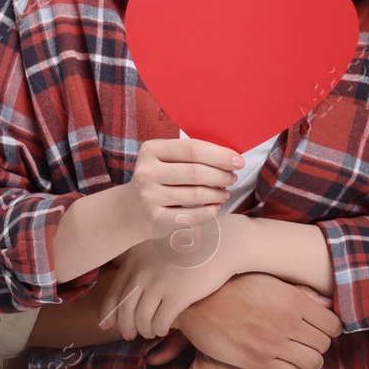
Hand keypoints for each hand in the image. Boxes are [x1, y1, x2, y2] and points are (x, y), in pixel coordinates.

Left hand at [97, 234, 231, 340]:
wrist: (221, 244)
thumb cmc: (192, 247)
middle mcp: (142, 270)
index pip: (114, 290)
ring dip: (143, 330)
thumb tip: (129, 289)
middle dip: (125, 326)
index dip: (108, 311)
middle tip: (128, 335)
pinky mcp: (177, 295)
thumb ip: (142, 265)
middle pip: (125, 308)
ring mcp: (159, 283)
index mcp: (135, 258)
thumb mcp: (158, 248)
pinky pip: (160, 322)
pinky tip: (163, 331)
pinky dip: (159, 330)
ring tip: (149, 333)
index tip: (105, 324)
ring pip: (141, 318)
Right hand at [125, 137, 242, 239]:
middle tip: (233, 177)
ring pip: (196, 195)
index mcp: (150, 150)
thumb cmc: (158, 178)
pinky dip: (210, 212)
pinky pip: (191, 217)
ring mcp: (149, 197)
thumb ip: (189, 154)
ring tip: (225, 192)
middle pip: (196, 172)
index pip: (192, 149)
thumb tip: (230, 156)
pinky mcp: (155, 219)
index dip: (220, 155)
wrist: (131, 208)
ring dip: (218, 194)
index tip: (238, 160)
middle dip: (221, 175)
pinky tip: (216, 206)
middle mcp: (146, 172)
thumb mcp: (164, 159)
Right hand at [174, 272, 341, 368]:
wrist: (197, 303)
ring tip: (300, 355)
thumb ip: (300, 293)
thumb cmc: (232, 287)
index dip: (331, 327)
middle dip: (320, 344)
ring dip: (310, 361)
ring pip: (312, 363)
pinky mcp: (258, 362)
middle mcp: (287, 323)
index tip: (323, 328)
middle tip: (309, 341)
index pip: (333, 324)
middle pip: (324, 345)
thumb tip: (325, 303)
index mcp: (292, 300)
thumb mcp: (269, 281)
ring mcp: (273, 345)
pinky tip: (288, 364)